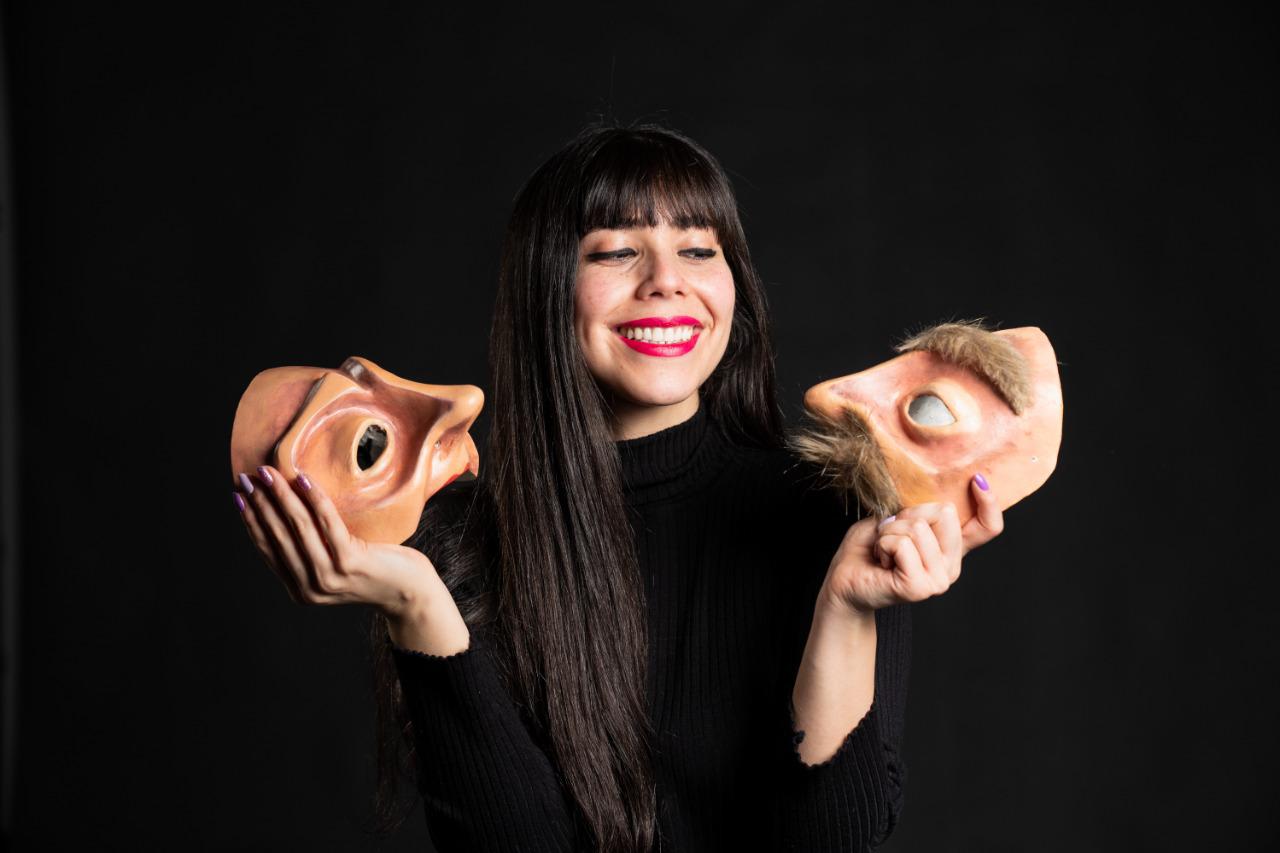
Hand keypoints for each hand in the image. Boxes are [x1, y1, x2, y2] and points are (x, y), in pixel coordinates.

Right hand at [232, 464, 439, 619]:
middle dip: (259, 504)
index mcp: (300, 590)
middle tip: (246, 477)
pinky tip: (301, 479)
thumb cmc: (375, 571)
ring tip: (267, 473)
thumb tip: (288, 512)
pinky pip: (327, 523)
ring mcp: (329, 576)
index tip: (239, 496)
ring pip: (297, 528)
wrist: (411, 593)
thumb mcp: (334, 565)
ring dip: (279, 497)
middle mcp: (310, 587)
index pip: (268, 550)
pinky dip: (313, 499)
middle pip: (278, 537)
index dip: (251, 521)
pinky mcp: (350, 562)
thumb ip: (312, 551)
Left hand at [820, 474, 1004, 617]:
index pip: (988, 528)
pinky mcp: (919, 587)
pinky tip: (880, 560)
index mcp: (950, 548)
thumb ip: (922, 513)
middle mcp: (951, 566)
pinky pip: (902, 544)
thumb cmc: (867, 549)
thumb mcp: (897, 520)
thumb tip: (940, 504)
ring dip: (890, 531)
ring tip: (883, 548)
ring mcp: (938, 579)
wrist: (844, 582)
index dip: (989, 503)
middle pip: (946, 513)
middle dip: (909, 514)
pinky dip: (883, 543)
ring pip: (919, 528)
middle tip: (891, 534)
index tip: (977, 479)